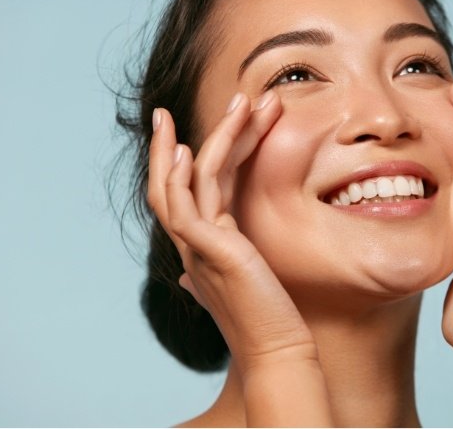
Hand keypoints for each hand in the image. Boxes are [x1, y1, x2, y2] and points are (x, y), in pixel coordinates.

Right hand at [147, 91, 316, 369]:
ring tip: (238, 101)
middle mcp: (192, 243)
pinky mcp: (209, 253)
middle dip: (174, 141)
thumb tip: (192, 273)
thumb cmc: (265, 317)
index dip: (186, 157)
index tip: (194, 128)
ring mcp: (196, 247)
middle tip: (176, 107)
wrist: (278, 350)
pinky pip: (185, 208)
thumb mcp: (241, 281)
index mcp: (201, 244)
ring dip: (211, 138)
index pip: (186, 191)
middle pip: (174, 180)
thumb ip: (221, 265)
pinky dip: (183, 177)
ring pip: (186, 182)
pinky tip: (191, 151)